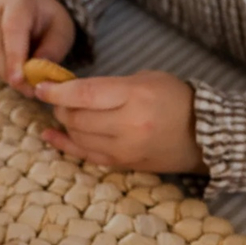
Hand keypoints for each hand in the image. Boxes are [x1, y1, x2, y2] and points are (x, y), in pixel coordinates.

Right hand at [0, 0, 74, 97]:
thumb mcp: (62, 33)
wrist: (38, 11)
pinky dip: (2, 73)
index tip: (18, 80)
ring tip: (27, 84)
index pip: (12, 29)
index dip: (13, 56)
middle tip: (28, 90)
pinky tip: (17, 75)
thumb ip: (51, 52)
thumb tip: (34, 75)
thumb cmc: (52, 21)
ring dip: (6, 75)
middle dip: (10, 72)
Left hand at [36, 70, 206, 173]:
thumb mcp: (145, 80)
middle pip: (77, 118)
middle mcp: (128, 125)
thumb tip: (72, 91)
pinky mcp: (122, 164)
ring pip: (79, 137)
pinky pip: (85, 155)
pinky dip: (65, 144)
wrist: (204, 135)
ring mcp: (124, 148)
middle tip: (58, 99)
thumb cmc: (174, 99)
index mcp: (135, 97)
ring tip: (65, 113)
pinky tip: (51, 134)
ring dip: (66, 124)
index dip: (58, 92)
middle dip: (61, 107)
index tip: (41, 86)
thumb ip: (109, 86)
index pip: (85, 94)